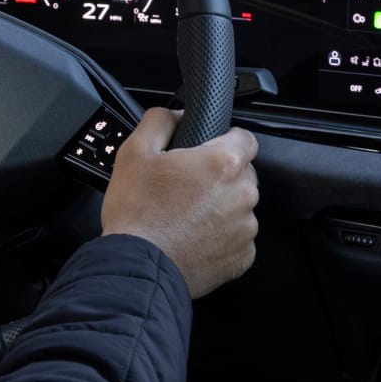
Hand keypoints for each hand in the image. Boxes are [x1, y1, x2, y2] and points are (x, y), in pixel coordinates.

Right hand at [101, 108, 259, 298]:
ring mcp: (245, 228)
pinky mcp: (243, 257)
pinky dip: (221, 238)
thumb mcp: (135, 152)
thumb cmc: (137, 213)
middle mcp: (242, 194)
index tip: (210, 151)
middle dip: (220, 177)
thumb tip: (174, 114)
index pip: (246, 138)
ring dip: (221, 208)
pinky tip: (194, 238)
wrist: (137, 267)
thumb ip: (159, 121)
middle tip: (188, 187)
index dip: (227, 140)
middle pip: (242, 174)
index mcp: (223, 163)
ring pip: (240, 207)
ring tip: (187, 217)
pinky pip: (238, 238)